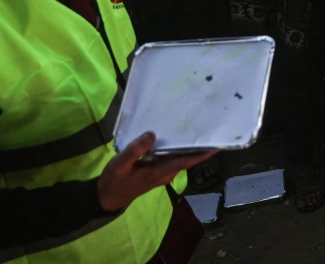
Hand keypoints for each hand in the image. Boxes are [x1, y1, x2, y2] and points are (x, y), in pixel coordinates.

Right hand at [97, 131, 215, 212]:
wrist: (107, 197)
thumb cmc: (114, 181)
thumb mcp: (120, 164)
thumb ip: (135, 150)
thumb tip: (152, 134)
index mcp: (159, 172)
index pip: (186, 161)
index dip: (202, 154)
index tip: (217, 145)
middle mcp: (166, 174)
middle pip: (187, 159)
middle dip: (201, 147)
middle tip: (211, 128)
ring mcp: (163, 173)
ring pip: (181, 159)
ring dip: (190, 147)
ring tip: (199, 128)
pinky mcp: (158, 171)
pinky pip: (173, 159)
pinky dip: (179, 149)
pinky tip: (178, 136)